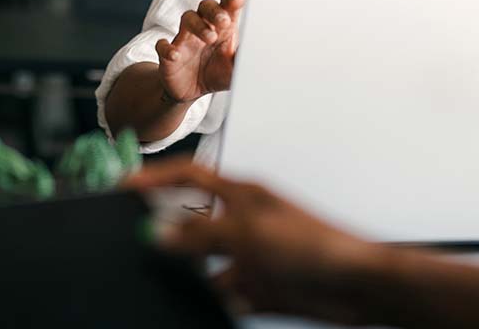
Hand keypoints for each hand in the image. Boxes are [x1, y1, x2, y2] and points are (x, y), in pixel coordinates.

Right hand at [128, 161, 385, 323]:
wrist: (355, 287)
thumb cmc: (316, 245)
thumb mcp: (249, 233)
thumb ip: (200, 233)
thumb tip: (157, 232)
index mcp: (241, 193)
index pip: (188, 175)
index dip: (155, 177)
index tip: (123, 186)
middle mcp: (242, 222)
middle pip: (191, 221)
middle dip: (165, 231)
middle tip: (132, 239)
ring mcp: (249, 255)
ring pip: (202, 263)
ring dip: (187, 272)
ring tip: (165, 279)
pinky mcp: (258, 286)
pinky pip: (222, 294)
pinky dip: (212, 300)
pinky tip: (205, 304)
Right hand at [154, 0, 244, 102]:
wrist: (191, 92)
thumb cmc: (216, 73)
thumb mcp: (235, 69)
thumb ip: (245, 59)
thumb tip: (260, 53)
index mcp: (222, 29)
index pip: (226, 7)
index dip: (231, 1)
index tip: (239, 0)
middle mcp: (203, 28)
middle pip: (206, 6)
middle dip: (214, 10)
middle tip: (224, 21)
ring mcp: (184, 39)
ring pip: (187, 19)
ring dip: (198, 25)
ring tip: (210, 37)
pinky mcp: (168, 54)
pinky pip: (163, 45)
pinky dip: (167, 48)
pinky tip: (175, 54)